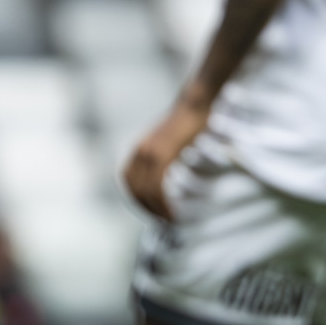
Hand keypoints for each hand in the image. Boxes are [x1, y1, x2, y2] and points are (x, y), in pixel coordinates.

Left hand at [123, 97, 209, 221]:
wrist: (196, 103)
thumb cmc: (190, 121)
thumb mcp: (170, 141)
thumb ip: (164, 157)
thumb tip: (169, 175)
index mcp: (139, 149)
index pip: (129, 182)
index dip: (138, 199)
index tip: (152, 211)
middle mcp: (140, 151)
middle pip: (134, 189)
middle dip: (146, 208)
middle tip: (162, 221)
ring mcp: (149, 153)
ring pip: (145, 191)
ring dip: (156, 209)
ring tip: (169, 221)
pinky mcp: (162, 155)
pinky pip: (157, 186)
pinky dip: (162, 202)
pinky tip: (172, 212)